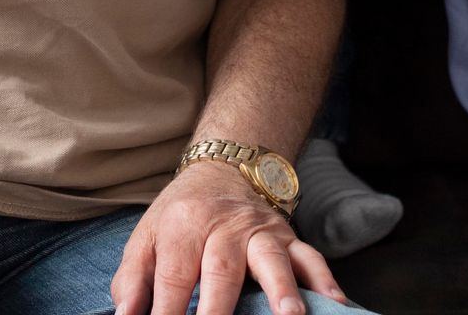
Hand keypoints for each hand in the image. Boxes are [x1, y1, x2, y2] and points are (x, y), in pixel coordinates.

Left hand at [111, 160, 345, 314]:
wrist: (223, 168)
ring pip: (272, 261)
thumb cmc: (180, 215)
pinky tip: (335, 304)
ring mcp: (261, 232)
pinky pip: (310, 257)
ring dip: (281, 291)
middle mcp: (225, 227)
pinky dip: (324, 281)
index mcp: (184, 227)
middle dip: (220, 311)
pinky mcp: (288, 237)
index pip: (175, 278)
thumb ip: (132, 280)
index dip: (169, 313)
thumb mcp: (146, 237)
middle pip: (222, 271)